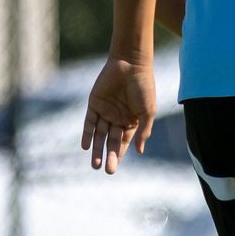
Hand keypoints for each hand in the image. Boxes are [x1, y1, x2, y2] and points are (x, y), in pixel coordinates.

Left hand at [81, 55, 154, 173]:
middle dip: (108, 156)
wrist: (130, 65)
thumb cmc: (144, 87)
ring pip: (99, 135)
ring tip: (94, 164)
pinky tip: (86, 147)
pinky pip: (89, 122)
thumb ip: (143, 131)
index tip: (114, 168)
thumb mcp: (147, 111)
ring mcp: (105, 112)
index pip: (123, 142)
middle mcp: (117, 118)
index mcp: (131, 121)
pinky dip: (87, 134)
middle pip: (111, 141)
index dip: (118, 155)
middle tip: (106, 170)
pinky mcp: (94, 104)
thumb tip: (140, 151)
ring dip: (96, 149)